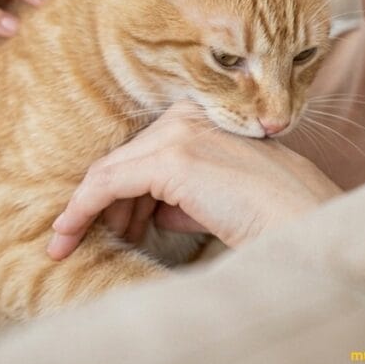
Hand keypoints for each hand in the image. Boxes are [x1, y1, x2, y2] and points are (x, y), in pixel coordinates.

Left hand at [46, 100, 343, 259]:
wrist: (300, 224)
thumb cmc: (270, 217)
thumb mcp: (217, 198)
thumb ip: (181, 196)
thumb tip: (154, 210)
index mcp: (201, 117)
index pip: (144, 153)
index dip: (121, 195)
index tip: (109, 226)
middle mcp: (186, 117)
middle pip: (123, 162)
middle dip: (106, 207)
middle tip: (101, 242)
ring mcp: (177, 134)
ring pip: (109, 173)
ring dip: (91, 213)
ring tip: (77, 247)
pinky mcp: (168, 159)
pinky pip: (105, 186)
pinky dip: (79, 211)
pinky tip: (64, 236)